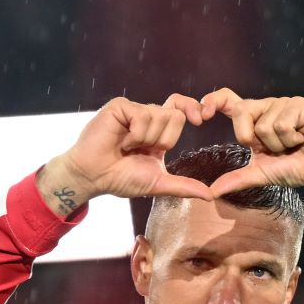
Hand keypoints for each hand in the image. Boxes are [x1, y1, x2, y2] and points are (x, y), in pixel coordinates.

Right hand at [37, 96, 212, 215]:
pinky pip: (143, 116)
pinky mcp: (120, 107)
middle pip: (176, 115)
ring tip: (127, 147)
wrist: (94, 176)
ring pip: (160, 116)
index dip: (193, 109)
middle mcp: (147, 116)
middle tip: (143, 150)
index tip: (201, 120)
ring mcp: (133, 110)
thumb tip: (210, 196)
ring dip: (146, 140)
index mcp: (158, 130)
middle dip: (164, 140)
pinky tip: (120, 142)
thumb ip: (184, 186)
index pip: (181, 110)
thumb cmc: (121, 179)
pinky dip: (135, 135)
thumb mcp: (158, 183)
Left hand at [199, 89, 303, 197]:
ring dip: (278, 144)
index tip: (201, 115)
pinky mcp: (299, 105)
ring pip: (264, 124)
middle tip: (272, 148)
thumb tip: (211, 192)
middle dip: (251, 137)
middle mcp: (265, 107)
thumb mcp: (262, 174)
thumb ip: (238, 179)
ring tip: (293, 144)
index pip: (227, 100)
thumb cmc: (296, 166)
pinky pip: (282, 124)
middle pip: (241, 112)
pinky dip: (291, 139)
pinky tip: (303, 138)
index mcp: (253, 118)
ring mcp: (283, 103)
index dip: (212, 101)